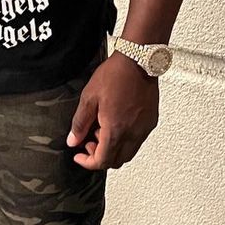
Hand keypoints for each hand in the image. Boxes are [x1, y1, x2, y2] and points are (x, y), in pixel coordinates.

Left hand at [66, 53, 159, 169]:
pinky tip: (117, 123)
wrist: (138, 61)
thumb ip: (80, 123)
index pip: (102, 161)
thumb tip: (73, 141)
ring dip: (113, 149)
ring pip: (128, 153)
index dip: (88, 162)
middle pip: (116, 161)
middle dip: (100, 156)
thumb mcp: (89, 98)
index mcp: (116, 130)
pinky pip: (137, 141)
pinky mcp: (151, 122)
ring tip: (103, 128)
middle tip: (90, 140)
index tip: (79, 155)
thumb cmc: (115, 75)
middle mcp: (133, 133)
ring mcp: (144, 129)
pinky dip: (125, 140)